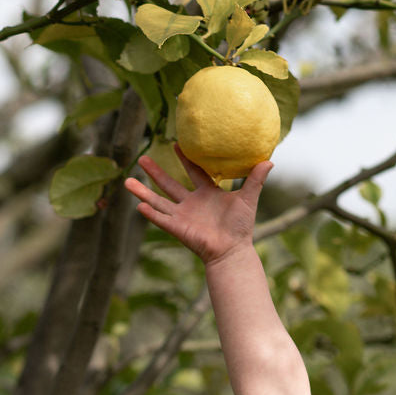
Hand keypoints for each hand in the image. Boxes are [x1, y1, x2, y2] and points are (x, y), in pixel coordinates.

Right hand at [125, 151, 271, 266]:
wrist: (233, 251)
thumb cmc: (241, 228)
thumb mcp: (248, 199)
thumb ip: (255, 180)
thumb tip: (269, 160)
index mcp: (207, 194)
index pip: (194, 172)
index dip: (186, 159)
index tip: (177, 143)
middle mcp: (192, 204)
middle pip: (169, 185)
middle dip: (154, 172)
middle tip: (141, 157)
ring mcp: (183, 216)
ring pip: (158, 201)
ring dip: (142, 192)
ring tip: (126, 181)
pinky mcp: (178, 229)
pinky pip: (161, 219)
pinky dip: (150, 213)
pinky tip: (137, 205)